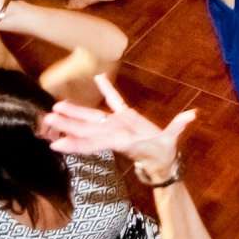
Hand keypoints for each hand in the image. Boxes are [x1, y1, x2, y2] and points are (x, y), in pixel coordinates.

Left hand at [45, 73, 196, 182]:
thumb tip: (192, 115)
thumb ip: (178, 127)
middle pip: (85, 129)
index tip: (55, 144)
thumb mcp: (169, 142)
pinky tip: (99, 78)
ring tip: (56, 108)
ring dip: (75, 113)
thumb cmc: (163, 152)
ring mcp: (117, 125)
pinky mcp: (126, 117)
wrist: (162, 160)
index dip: (75, 144)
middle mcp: (114, 133)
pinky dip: (107, 89)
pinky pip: (115, 101)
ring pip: (92, 118)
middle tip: (46, 119)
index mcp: (120, 140)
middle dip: (66, 125)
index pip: (94, 143)